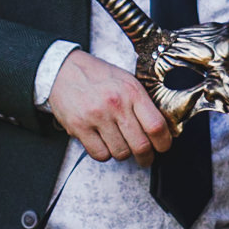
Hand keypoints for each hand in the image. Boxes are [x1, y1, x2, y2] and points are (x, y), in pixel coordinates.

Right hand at [46, 49, 173, 164]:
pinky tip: (103, 142)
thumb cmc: (99, 77)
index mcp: (132, 91)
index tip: (163, 147)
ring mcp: (96, 116)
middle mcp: (116, 104)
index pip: (156, 126)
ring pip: (121, 153)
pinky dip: (104, 153)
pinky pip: (100, 154)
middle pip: (140, 145)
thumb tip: (162, 130)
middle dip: (146, 157)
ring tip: (119, 143)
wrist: (65, 70)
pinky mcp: (79, 127)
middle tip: (145, 158)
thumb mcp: (127, 81)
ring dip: (123, 153)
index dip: (164, 143)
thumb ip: (143, 103)